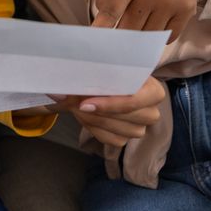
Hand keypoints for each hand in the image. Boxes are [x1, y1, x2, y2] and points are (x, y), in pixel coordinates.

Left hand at [50, 75, 165, 148]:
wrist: (98, 85)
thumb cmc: (102, 73)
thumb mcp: (96, 70)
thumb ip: (83, 77)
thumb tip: (58, 92)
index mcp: (151, 87)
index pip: (138, 98)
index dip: (112, 103)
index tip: (84, 103)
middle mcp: (151, 108)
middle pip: (131, 116)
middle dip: (100, 113)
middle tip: (76, 104)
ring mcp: (142, 125)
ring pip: (123, 131)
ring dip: (96, 122)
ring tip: (78, 109)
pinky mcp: (128, 136)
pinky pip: (115, 140)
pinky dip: (96, 130)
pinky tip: (85, 117)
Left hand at [92, 0, 210, 42]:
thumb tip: (101, 27)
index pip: (112, 8)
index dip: (102, 26)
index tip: (95, 39)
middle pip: (129, 29)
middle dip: (123, 36)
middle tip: (121, 38)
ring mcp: (169, 2)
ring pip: (148, 37)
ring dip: (143, 36)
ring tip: (146, 21)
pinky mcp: (185, 12)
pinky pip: (166, 38)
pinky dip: (160, 37)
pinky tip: (160, 22)